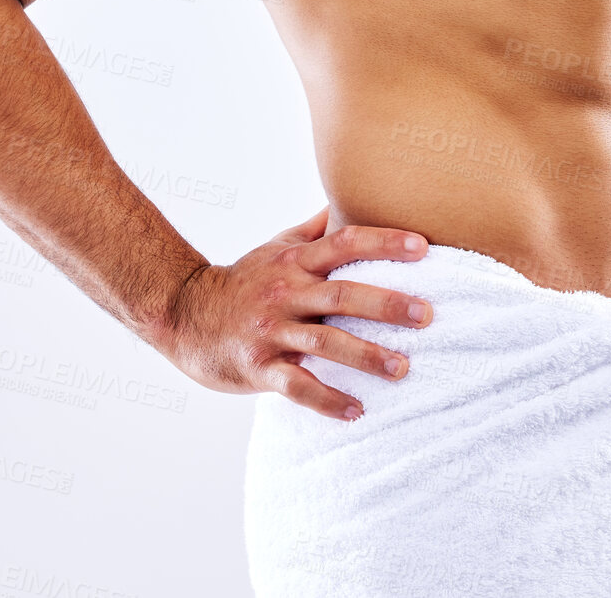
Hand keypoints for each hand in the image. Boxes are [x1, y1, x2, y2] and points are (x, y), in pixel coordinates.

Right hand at [154, 206, 433, 420]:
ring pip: (323, 342)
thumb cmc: (243, 280)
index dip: (383, 242)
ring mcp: (271, 330)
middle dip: (386, 304)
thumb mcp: (277, 247)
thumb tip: (347, 199)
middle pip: (341, 294)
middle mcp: (286, 292)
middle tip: (427, 314)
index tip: (423, 247)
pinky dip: (326, 399)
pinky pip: (295, 385)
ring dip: (365, 356)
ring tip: (402, 369)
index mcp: (295, 262)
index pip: (344, 243)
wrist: (184, 314)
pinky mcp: (257, 367)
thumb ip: (315, 229)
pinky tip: (356, 411)